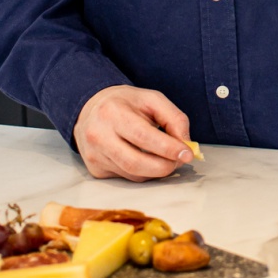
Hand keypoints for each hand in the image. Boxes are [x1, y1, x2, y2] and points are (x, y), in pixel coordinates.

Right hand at [72, 85, 193, 180]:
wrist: (91, 109)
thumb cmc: (126, 103)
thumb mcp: (152, 99)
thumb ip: (174, 118)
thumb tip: (185, 144)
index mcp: (112, 113)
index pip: (143, 137)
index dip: (168, 148)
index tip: (187, 154)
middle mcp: (98, 136)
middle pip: (136, 163)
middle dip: (164, 166)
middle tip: (179, 162)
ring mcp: (94, 155)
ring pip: (133, 174)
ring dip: (155, 171)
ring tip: (165, 159)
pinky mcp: (95, 169)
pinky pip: (126, 178)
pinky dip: (142, 172)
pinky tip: (145, 159)